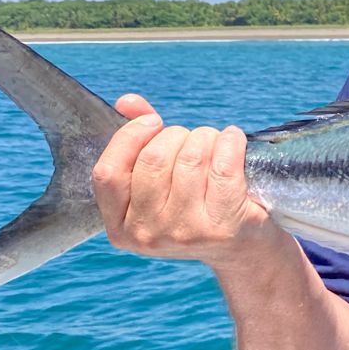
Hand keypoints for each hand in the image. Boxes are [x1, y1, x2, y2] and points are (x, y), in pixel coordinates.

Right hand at [91, 93, 277, 271]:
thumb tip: (127, 102)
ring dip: (206, 137)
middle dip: (177, 135)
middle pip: (153, 159)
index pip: (107, 172)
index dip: (130, 137)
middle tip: (192, 139)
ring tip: (215, 143)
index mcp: (119, 226)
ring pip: (190, 159)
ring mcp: (185, 233)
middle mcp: (148, 234)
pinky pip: (223, 166)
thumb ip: (138, 141)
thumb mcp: (160, 181)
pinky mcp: (222, 226)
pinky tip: (234, 140)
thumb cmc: (195, 204)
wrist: (241, 247)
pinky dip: (231, 143)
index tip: (153, 122)